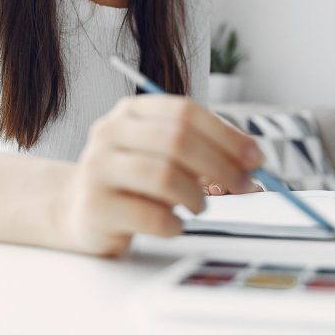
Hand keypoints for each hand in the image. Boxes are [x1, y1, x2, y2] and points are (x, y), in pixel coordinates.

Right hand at [60, 95, 263, 256]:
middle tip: (244, 185)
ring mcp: (97, 169)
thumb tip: (252, 157)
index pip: (185, 112)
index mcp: (132, 110)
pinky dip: (175, 224)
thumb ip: (203, 147)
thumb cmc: (134, 179)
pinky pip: (151, 217)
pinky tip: (175, 224)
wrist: (78, 209)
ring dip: (196, 196)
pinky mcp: (95, 208)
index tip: (256, 157)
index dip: (226, 134)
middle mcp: (110, 132)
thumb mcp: (164, 151)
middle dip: (221, 165)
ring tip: (199, 206)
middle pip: (177, 140)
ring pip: (164, 177)